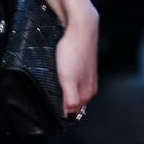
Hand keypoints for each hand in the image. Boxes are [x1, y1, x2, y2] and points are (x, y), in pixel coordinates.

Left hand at [56, 0, 98, 118]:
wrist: (80, 27)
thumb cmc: (74, 51)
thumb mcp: (68, 80)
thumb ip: (71, 99)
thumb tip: (70, 116)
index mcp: (88, 91)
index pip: (76, 111)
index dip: (64, 112)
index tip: (52, 111)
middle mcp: (91, 84)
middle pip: (77, 101)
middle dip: (66, 103)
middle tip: (52, 100)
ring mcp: (88, 73)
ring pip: (76, 89)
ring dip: (66, 91)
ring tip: (55, 88)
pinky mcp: (84, 64)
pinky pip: (74, 78)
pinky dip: (67, 79)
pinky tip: (61, 75)